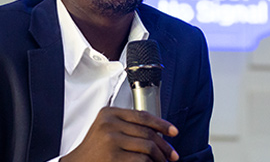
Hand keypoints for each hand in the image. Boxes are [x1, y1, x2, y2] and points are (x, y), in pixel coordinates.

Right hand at [63, 107, 179, 161]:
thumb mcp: (107, 128)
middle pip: (148, 133)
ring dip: (159, 158)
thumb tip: (159, 130)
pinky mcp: (115, 157)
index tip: (173, 131)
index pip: (142, 115)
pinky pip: (142, 160)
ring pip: (148, 147)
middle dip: (164, 146)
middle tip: (172, 155)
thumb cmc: (96, 148)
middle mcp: (109, 124)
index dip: (161, 124)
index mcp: (109, 113)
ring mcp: (111, 140)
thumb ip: (127, 124)